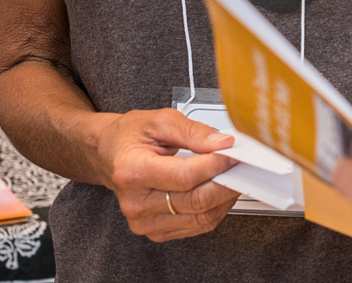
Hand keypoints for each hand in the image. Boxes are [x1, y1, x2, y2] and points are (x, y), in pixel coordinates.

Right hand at [89, 108, 237, 241]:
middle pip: (195, 201)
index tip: (233, 152)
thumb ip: (194, 131)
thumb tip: (222, 143)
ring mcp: (144, 221)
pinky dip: (215, 209)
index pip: (185, 176)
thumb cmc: (132, 135)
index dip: (215, 164)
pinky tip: (219, 190)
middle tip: (242, 164)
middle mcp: (136, 202)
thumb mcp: (161, 120)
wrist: (110, 154)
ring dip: (224, 197)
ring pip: (200, 218)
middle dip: (226, 181)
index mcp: (133, 171)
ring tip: (233, 175)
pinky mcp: (155, 231)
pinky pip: (195, 226)